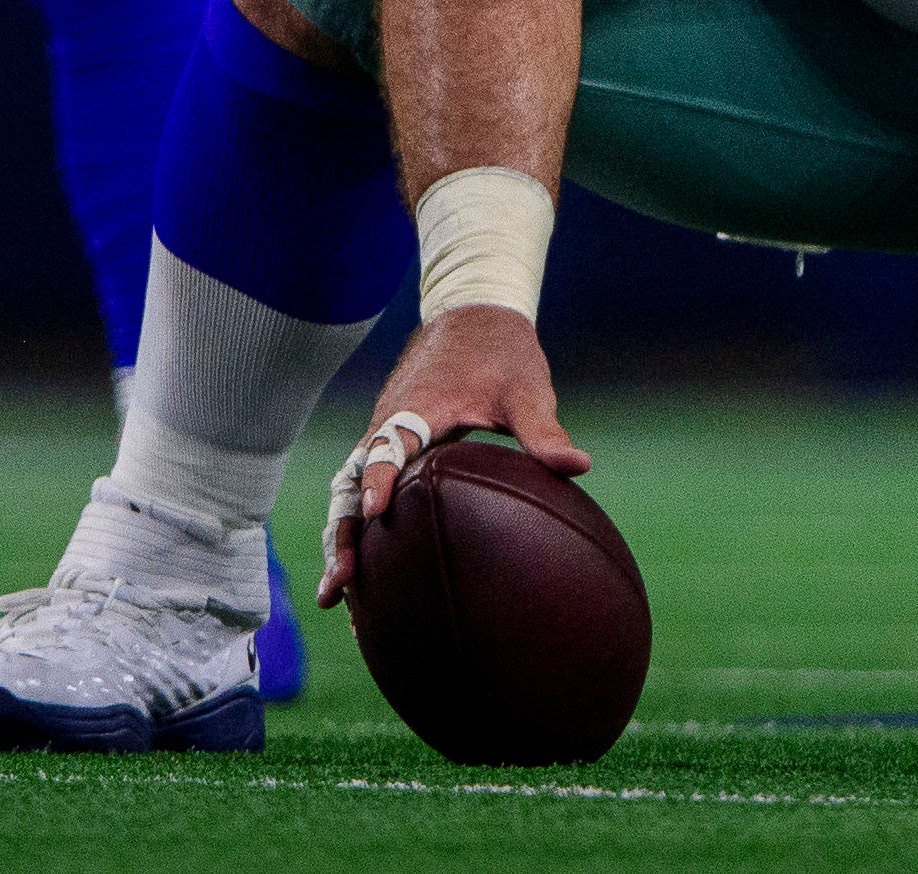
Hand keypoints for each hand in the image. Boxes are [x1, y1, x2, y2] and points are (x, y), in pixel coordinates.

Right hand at [314, 304, 584, 607]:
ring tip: (337, 598)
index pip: (387, 445)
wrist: (474, 318)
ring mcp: (383, 438)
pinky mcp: (390, 448)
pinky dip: (358, 527)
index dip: (377, 478)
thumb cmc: (502, 355)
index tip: (375, 514)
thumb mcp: (526, 389)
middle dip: (342, 534)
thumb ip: (543, 429)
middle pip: (351, 484)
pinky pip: (363, 489)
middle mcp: (388, 425)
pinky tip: (367, 576)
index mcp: (415, 408)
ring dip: (342, 540)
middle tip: (340, 586)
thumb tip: (579, 465)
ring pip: (349, 493)